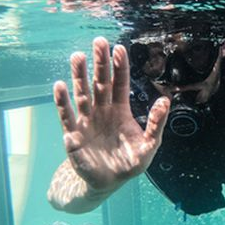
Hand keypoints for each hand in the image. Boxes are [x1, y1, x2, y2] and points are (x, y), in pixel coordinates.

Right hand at [53, 37, 170, 191]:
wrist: (106, 182)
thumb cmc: (128, 163)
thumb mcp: (149, 146)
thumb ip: (156, 124)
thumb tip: (165, 101)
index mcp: (120, 110)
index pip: (119, 83)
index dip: (119, 67)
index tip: (119, 48)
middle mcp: (102, 110)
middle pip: (100, 82)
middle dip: (100, 63)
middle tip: (99, 41)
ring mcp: (86, 120)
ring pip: (82, 93)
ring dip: (79, 76)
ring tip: (78, 56)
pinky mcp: (73, 134)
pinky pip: (66, 115)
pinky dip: (62, 101)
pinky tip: (59, 86)